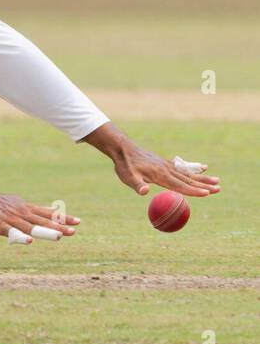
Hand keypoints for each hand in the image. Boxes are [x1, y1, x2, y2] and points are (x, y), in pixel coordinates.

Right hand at [0, 171, 79, 239]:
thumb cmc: (0, 202)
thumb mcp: (21, 203)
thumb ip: (37, 210)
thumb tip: (54, 211)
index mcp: (28, 209)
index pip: (48, 214)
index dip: (63, 218)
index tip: (78, 222)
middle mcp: (23, 214)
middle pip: (43, 222)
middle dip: (59, 227)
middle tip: (74, 232)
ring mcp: (12, 220)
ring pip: (31, 227)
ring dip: (45, 232)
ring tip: (59, 237)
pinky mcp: (0, 226)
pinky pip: (13, 233)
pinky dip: (22, 237)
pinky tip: (30, 242)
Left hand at [82, 122, 220, 197]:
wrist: (123, 149)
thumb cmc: (124, 166)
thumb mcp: (128, 177)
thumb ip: (137, 185)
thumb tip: (144, 192)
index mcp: (160, 175)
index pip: (180, 185)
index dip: (194, 191)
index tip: (207, 194)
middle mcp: (167, 170)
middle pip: (188, 180)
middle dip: (204, 185)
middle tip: (219, 189)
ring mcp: (167, 165)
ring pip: (188, 173)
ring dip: (202, 178)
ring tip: (217, 181)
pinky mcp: (165, 163)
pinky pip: (183, 167)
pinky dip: (194, 168)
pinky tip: (203, 167)